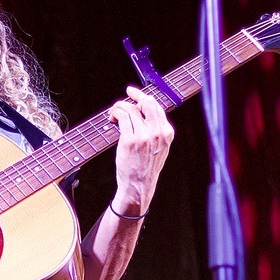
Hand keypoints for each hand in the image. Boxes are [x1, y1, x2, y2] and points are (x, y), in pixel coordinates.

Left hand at [109, 86, 172, 214]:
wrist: (138, 186)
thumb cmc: (145, 168)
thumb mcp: (160, 148)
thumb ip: (156, 130)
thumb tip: (143, 110)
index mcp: (166, 133)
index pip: (156, 106)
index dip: (142, 97)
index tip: (133, 93)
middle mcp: (157, 132)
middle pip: (146, 103)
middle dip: (133, 96)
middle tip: (123, 99)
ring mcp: (143, 136)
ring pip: (131, 109)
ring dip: (119, 107)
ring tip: (113, 114)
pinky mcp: (129, 140)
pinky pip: (122, 117)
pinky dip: (115, 113)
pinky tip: (112, 118)